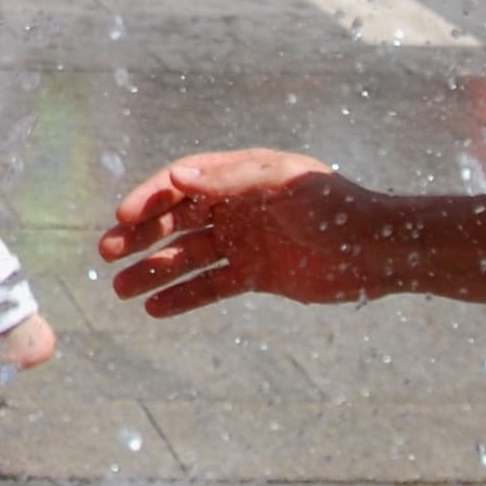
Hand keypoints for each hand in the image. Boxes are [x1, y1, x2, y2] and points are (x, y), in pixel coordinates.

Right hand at [101, 149, 399, 317]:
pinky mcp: (256, 275)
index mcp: (240, 175)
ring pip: (187, 257)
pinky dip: (183, 297)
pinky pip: (210, 286)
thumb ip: (230, 179)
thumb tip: (177, 175)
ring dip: (153, 271)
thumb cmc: (337, 206)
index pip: (182, 184)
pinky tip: (154, 310)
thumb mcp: (283, 184)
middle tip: (106, 253)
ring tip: (118, 289)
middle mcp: (236, 206)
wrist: (379, 251)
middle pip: (176, 220)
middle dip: (141, 237)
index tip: (122, 218)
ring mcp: (244, 242)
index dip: (149, 198)